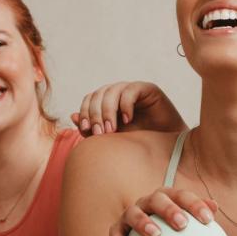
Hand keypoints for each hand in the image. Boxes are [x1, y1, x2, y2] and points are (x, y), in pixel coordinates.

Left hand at [71, 81, 186, 136]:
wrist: (164, 146)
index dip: (85, 113)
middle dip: (96, 114)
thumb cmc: (138, 142)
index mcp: (106, 102)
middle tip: (101, 133)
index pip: (89, 100)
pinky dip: (125, 105)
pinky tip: (127, 120)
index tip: (87, 130)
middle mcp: (117, 93)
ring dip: (108, 111)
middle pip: (97, 95)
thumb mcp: (112, 138)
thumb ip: (93, 129)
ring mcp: (131, 90)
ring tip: (112, 130)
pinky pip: (130, 91)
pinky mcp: (147, 89)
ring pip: (111, 91)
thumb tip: (72, 116)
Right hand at [109, 187, 217, 235]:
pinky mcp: (118, 229)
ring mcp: (131, 214)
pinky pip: (115, 232)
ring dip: (143, 222)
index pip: (182, 195)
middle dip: (170, 210)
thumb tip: (214, 205)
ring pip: (134, 212)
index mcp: (168, 197)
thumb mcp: (185, 217)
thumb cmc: (171, 227)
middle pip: (157, 199)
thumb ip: (199, 211)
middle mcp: (148, 202)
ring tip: (155, 235)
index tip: (208, 219)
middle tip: (182, 224)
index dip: (195, 205)